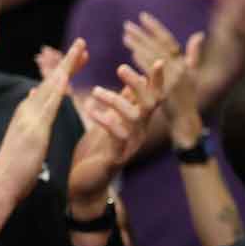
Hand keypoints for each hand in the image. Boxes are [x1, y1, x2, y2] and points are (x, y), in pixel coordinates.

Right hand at [0, 40, 86, 208]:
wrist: (0, 186)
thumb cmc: (16, 168)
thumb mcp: (29, 137)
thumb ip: (34, 116)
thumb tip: (35, 95)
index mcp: (31, 115)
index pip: (51, 88)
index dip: (64, 72)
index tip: (79, 57)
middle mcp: (28, 111)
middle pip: (52, 82)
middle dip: (67, 62)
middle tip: (83, 43)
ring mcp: (29, 119)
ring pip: (50, 88)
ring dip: (65, 68)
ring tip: (79, 50)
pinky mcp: (33, 130)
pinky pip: (47, 106)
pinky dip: (56, 90)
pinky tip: (66, 77)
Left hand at [68, 62, 165, 207]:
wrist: (87, 185)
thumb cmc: (97, 152)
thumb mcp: (110, 122)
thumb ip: (123, 104)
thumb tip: (135, 82)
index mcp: (137, 122)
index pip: (153, 97)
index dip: (156, 80)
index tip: (157, 61)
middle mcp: (138, 132)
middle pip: (149, 103)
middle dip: (138, 84)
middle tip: (120, 68)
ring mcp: (131, 145)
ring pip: (134, 117)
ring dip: (115, 100)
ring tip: (95, 91)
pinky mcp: (118, 157)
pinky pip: (117, 135)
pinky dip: (105, 120)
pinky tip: (91, 110)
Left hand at [124, 12, 202, 145]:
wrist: (186, 121)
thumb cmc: (187, 98)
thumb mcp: (193, 75)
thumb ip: (193, 54)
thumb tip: (199, 35)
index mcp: (185, 64)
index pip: (169, 41)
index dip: (156, 28)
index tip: (142, 16)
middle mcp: (181, 70)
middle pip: (159, 47)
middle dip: (143, 35)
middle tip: (127, 25)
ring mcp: (174, 81)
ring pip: (154, 59)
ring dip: (139, 46)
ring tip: (125, 36)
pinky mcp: (166, 92)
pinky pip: (152, 75)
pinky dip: (142, 63)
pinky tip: (130, 55)